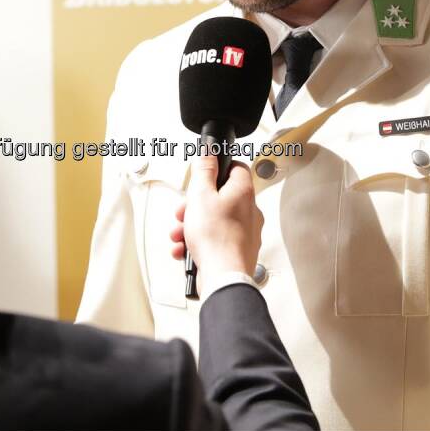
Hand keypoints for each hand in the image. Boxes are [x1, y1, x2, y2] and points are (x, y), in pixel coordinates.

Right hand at [169, 154, 261, 277]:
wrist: (223, 276)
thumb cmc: (215, 238)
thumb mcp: (200, 195)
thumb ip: (203, 170)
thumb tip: (208, 153)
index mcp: (243, 192)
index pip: (236, 167)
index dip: (218, 168)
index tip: (203, 174)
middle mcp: (249, 211)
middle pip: (220, 197)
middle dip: (195, 205)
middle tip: (184, 212)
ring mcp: (246, 232)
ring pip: (215, 220)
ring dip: (193, 225)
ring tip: (180, 234)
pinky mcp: (238, 250)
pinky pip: (215, 239)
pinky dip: (199, 242)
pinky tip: (185, 249)